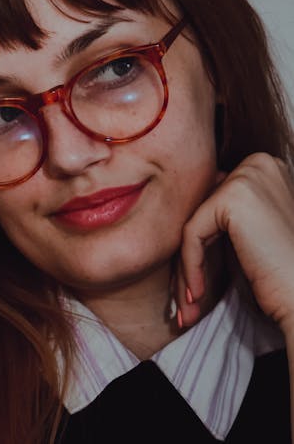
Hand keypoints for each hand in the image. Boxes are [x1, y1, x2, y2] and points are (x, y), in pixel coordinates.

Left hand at [176, 153, 293, 334]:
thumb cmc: (285, 274)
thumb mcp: (253, 232)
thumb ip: (227, 214)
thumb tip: (186, 212)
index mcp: (266, 165)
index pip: (213, 197)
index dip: (202, 240)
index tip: (194, 278)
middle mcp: (258, 163)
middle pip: (201, 209)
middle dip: (189, 255)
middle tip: (186, 295)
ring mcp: (247, 177)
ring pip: (193, 224)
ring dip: (186, 269)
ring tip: (188, 306)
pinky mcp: (233, 199)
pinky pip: (192, 234)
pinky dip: (191, 267)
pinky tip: (197, 295)